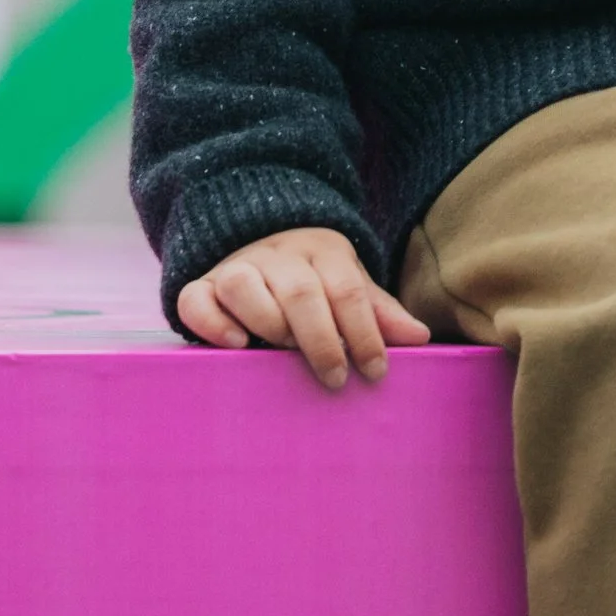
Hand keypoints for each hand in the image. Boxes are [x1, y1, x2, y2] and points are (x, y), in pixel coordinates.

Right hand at [175, 228, 431, 388]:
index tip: (376, 371)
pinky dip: (214, 323)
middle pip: (299, 290)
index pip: (347, 289)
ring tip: (285, 353)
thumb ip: (378, 311)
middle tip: (336, 377)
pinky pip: (196, 300)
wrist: (257, 238)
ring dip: (269, 322)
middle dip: (322, 338)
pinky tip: (237, 346)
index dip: (364, 331)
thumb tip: (420, 337)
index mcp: (322, 251)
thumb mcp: (349, 285)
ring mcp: (235, 267)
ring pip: (243, 285)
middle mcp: (277, 254)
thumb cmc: (315, 278)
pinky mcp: (200, 286)